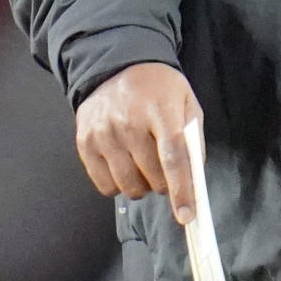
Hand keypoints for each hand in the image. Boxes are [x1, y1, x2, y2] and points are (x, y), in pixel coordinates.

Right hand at [75, 62, 202, 223]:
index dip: (181, 189)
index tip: (187, 215)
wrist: (117, 66)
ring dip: (142, 187)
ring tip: (145, 167)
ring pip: (128, 185)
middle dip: (165, 184)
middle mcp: (129, 121)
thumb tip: (195, 178)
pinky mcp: (85, 142)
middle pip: (151, 175)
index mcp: (160, 109)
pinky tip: (125, 166)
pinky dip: (119, 186)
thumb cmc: (158, 88)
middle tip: (166, 172)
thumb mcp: (186, 101)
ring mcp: (103, 132)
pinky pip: (104, 185)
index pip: (173, 157)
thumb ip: (194, 138)